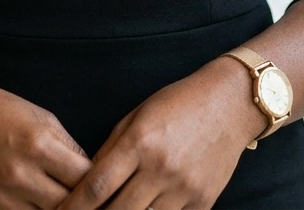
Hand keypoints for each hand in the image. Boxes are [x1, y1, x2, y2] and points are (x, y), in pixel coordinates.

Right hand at [0, 74, 92, 209]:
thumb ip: (67, 146)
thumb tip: (93, 173)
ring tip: (70, 204)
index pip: (86, 177)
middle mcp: (21, 173)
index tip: (108, 182)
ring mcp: (2, 198)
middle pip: (70, 205)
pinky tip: (42, 206)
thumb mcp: (39, 116)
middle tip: (94, 200)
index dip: (101, 182)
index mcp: (38, 143)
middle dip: (85, 203)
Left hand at [55, 60, 262, 209]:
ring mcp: (184, 189)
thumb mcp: (138, 115)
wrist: (229, 104)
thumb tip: (88, 182)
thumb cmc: (178, 103)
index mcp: (140, 142)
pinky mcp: (203, 203)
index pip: (97, 186)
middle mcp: (161, 168)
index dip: (74, 206)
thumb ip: (112, 149)